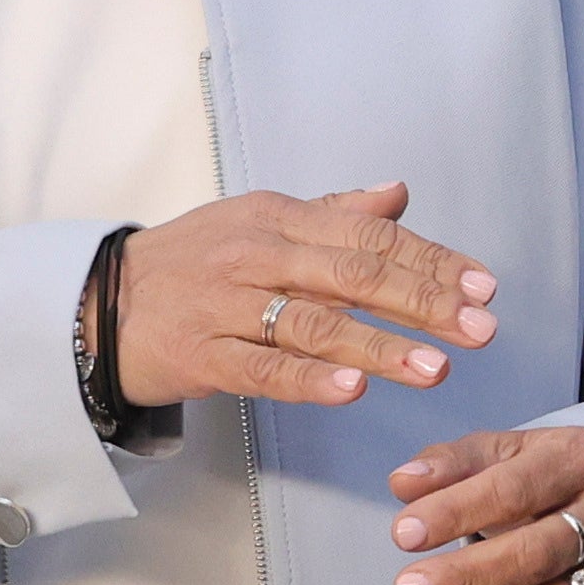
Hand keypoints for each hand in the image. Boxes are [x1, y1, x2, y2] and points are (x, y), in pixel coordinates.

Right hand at [117, 182, 496, 408]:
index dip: (432, 261)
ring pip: (314, 323)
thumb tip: (399, 193)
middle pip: (352, 274)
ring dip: (379, 346)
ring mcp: (227, 305)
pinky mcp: (202, 355)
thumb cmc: (195, 264)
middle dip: (423, 302)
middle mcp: (257, 253)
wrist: (99, 303)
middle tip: (479, 329)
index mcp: (280, 217)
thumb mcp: (262, 222)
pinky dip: (310, 379)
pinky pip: (263, 368)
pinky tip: (353, 391)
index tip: (484, 288)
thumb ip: (335, 212)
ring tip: (434, 368)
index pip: (370, 235)